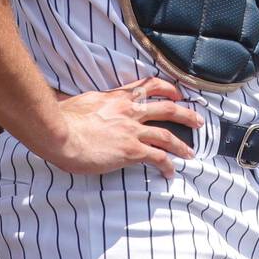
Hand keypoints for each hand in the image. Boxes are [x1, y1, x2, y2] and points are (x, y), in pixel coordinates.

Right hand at [44, 76, 204, 178]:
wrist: (61, 134)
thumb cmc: (63, 119)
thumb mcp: (80, 102)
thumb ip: (90, 102)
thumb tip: (80, 102)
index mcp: (117, 97)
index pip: (148, 86)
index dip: (167, 88)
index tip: (177, 93)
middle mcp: (129, 111)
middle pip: (166, 108)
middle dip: (185, 114)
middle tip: (197, 120)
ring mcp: (132, 131)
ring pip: (166, 135)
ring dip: (181, 145)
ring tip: (190, 153)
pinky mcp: (131, 150)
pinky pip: (157, 157)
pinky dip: (167, 165)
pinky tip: (170, 172)